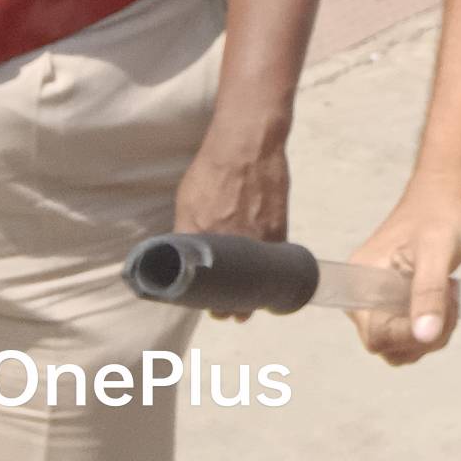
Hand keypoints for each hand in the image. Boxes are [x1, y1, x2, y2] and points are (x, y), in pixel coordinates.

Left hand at [171, 125, 290, 315]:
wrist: (247, 146)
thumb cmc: (212, 169)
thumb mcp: (186, 200)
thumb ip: (185, 230)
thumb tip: (182, 251)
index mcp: (199, 238)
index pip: (198, 284)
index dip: (202, 300)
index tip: (204, 307)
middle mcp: (227, 246)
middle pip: (227, 290)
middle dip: (226, 307)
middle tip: (225, 314)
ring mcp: (255, 241)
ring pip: (253, 283)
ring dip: (249, 299)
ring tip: (245, 310)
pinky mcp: (278, 232)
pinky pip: (272, 263)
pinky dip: (269, 277)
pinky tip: (267, 285)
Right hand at [348, 183, 460, 366]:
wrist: (443, 197)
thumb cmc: (438, 216)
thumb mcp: (437, 251)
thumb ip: (429, 292)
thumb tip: (426, 335)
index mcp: (361, 283)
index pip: (375, 335)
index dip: (408, 335)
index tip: (438, 311)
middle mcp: (364, 297)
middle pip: (387, 345)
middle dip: (423, 335)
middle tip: (448, 301)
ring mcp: (379, 302)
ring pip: (399, 345)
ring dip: (430, 334)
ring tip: (448, 297)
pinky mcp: (395, 304)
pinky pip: (408, 334)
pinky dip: (431, 327)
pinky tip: (444, 300)